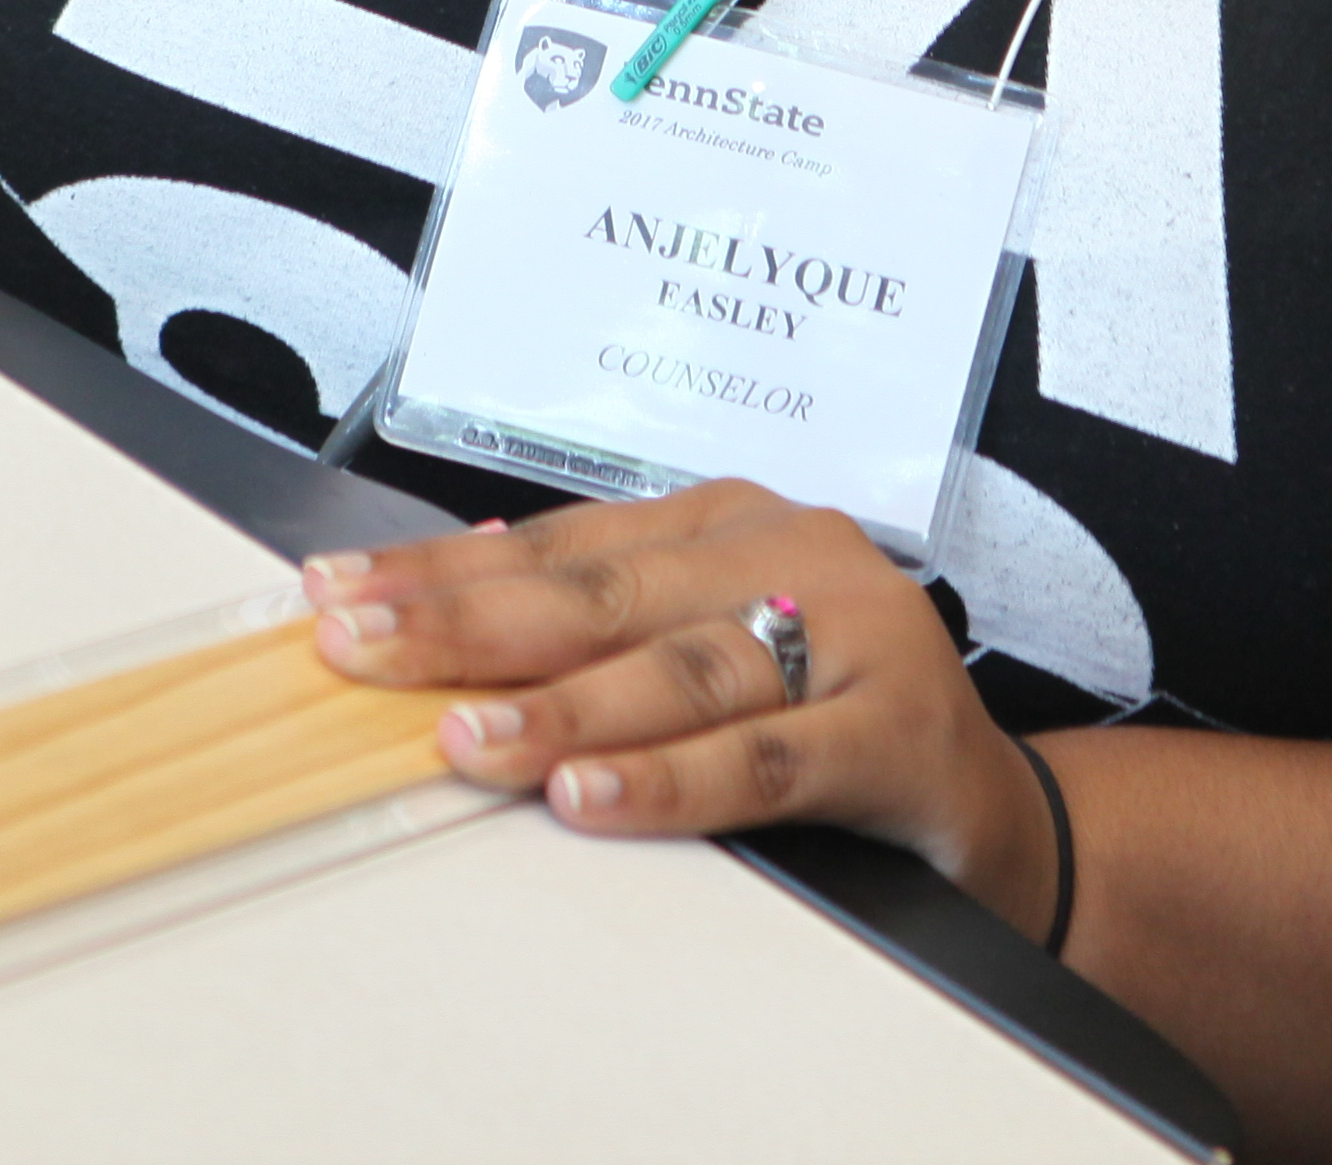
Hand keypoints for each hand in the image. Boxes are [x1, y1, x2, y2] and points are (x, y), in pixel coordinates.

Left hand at [302, 482, 1064, 938]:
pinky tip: (590, 793)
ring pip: (679, 670)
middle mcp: (790, 555)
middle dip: (469, 622)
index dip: (444, 569)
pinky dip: (667, 777)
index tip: (340, 593)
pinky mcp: (898, 730)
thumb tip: (458, 590)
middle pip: (605, 591)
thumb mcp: (718, 647)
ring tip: (464, 736)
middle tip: (362, 647)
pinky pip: (764, 756)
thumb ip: (610, 619)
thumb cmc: (834, 720)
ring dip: (560, 707)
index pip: (561, 542)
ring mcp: (852, 636)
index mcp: (730, 523)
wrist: (991, 809)